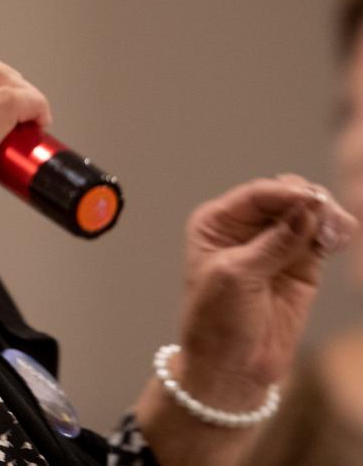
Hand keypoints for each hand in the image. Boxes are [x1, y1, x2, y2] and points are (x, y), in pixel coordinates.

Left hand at [176, 174, 358, 405]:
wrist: (231, 366)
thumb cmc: (217, 319)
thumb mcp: (238, 276)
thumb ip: (274, 243)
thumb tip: (308, 207)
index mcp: (217, 222)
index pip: (257, 195)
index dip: (286, 192)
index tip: (312, 198)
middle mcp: (245, 228)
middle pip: (286, 198)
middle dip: (310, 202)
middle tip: (328, 218)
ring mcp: (275, 245)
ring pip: (309, 215)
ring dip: (327, 216)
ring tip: (336, 232)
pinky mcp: (301, 265)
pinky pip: (322, 239)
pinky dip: (335, 233)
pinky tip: (340, 237)